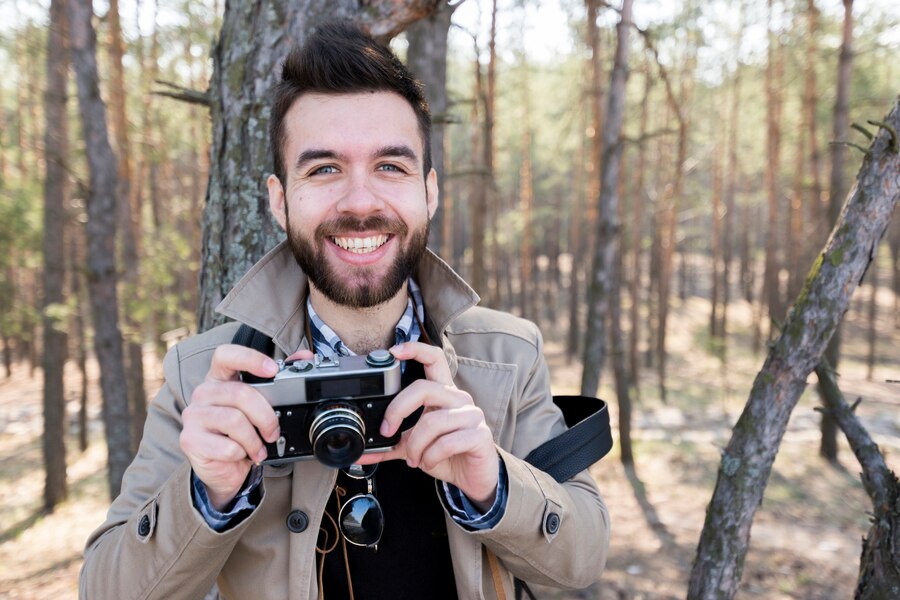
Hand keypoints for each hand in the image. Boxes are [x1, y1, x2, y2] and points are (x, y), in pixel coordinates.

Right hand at [180, 345, 312, 510]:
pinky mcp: (191, 440)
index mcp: (219, 378)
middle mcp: (203, 393)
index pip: (226, 355)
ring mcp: (194, 415)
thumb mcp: (259, 405)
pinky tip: (241, 455)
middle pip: (240, 393)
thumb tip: (303, 357)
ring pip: (234, 420)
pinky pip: (227, 446)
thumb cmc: (241, 432)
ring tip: (258, 448)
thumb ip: (279, 380)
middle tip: (273, 431)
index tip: (272, 369)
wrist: (224, 467)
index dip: (249, 358)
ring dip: (254, 440)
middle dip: (265, 416)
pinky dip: (242, 454)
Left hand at [356, 342, 498, 510]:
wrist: (473, 478)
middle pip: (424, 388)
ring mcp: (471, 415)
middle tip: (387, 432)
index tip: (393, 352)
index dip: (415, 350)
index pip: (434, 359)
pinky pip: (447, 442)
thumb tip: (362, 453)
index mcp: (443, 394)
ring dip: (415, 445)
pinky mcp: (479, 435)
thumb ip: (391, 445)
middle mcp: (458, 399)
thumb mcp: (415, 446)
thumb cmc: (447, 454)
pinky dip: (431, 456)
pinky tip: (430, 462)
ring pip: (432, 421)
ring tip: (414, 459)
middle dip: (398, 410)